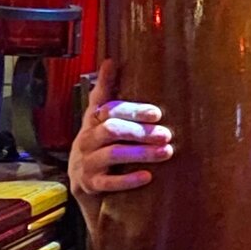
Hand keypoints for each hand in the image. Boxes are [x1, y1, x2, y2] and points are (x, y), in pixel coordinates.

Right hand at [68, 59, 173, 234]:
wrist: (84, 188)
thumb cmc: (98, 149)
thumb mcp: (100, 122)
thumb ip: (106, 94)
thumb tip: (110, 61)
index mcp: (91, 123)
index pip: (107, 109)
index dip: (131, 109)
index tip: (156, 112)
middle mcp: (85, 141)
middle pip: (111, 130)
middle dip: (140, 131)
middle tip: (166, 134)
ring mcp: (85, 164)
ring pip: (111, 154)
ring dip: (140, 153)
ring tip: (165, 152)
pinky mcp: (89, 186)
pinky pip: (107, 183)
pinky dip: (127, 180)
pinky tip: (147, 177)